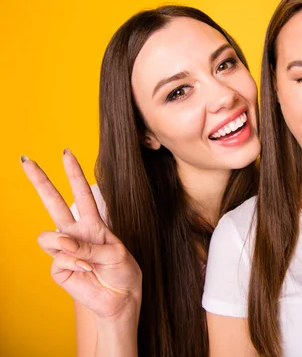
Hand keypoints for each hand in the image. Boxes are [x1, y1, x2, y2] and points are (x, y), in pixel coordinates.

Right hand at [22, 150, 141, 319]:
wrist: (121, 299)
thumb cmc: (123, 273)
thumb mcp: (116, 253)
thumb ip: (89, 245)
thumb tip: (61, 240)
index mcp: (94, 224)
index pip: (81, 194)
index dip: (74, 174)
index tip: (66, 153)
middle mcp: (76, 234)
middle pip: (54, 203)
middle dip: (40, 181)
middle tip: (26, 161)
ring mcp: (65, 251)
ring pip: (48, 235)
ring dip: (66, 244)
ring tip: (86, 257)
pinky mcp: (58, 269)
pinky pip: (58, 258)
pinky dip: (75, 263)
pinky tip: (87, 270)